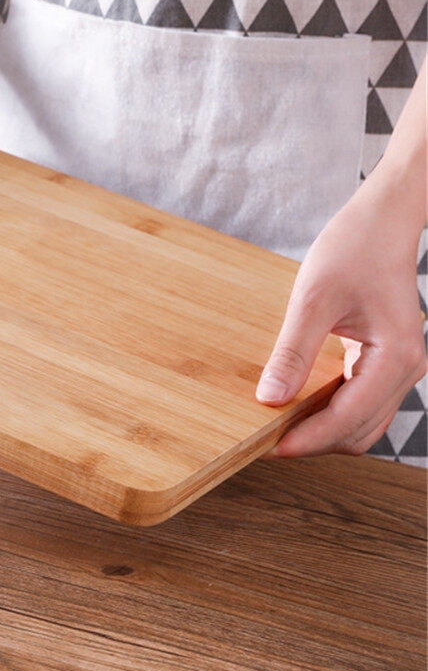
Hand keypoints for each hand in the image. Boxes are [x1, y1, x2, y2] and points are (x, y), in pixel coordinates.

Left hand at [256, 183, 425, 456]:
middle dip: (313, 441)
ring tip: (276, 424)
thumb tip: (270, 398)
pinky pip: (360, 402)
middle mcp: (406, 370)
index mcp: (395, 359)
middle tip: (263, 439)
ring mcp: (399, 368)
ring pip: (362, 422)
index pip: (347, 420)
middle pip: (358, 432)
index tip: (267, 448)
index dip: (305, 440)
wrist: (381, 223)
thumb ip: (293, 352)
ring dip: (322, 429)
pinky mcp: (386, 361)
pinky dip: (330, 411)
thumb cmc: (353, 249)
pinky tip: (297, 402)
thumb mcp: (312, 300)